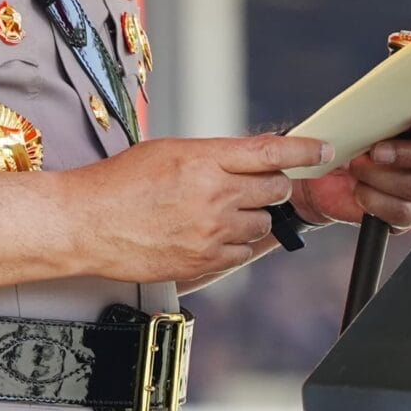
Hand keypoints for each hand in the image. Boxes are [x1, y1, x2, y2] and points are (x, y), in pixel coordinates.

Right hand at [62, 132, 335, 283]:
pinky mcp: (206, 261)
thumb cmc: (118, 185)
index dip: (305, 150)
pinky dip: (235, 244)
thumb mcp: (168, 152)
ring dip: (249, 217)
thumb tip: (246, 162)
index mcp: (204, 159)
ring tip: (214, 213)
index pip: (271, 151)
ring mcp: (212, 231)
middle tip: (251, 186)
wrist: (87, 224)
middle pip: (276, 188)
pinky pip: (244, 253)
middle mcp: (214, 194)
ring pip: (262, 223)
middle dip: (271, 186)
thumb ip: (212, 156)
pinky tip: (208, 235)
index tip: (324, 150)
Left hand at [290, 101, 410, 233]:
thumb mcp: (357, 122)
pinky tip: (361, 191)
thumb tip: (357, 122)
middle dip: (408, 153)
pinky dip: (377, 201)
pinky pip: (405, 212)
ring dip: (381, 177)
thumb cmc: (351, 143)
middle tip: (375, 152)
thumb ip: (370, 114)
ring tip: (358, 169)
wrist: (332, 179)